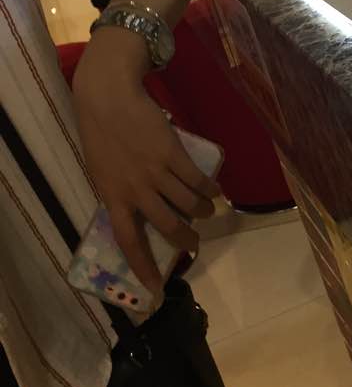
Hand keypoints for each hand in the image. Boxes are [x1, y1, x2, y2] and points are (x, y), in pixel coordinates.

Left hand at [72, 28, 218, 293]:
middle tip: (195, 244)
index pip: (129, 241)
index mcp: (113, 198)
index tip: (155, 288)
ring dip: (203, 211)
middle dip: (186, 240)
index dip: (143, 267)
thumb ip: (120, 193)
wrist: (108, 98)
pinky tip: (215, 190)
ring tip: (207, 210)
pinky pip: (198, 180)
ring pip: (188, 204)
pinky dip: (210, 188)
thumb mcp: (102, 172)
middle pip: (167, 226)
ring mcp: (155, 173)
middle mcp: (136, 190)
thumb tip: (140, 212)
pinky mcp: (173, 154)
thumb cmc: (101, 134)